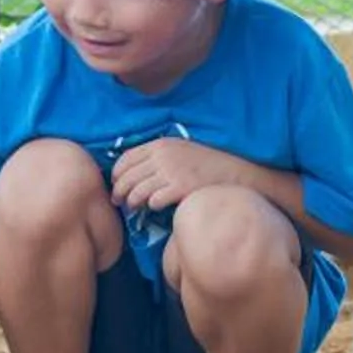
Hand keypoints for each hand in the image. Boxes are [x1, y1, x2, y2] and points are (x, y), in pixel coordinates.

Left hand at [108, 136, 251, 212]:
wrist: (237, 171)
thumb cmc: (207, 163)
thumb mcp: (180, 150)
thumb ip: (158, 157)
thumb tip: (133, 172)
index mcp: (160, 144)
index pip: (125, 159)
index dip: (116, 175)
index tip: (115, 184)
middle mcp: (163, 156)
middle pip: (127, 177)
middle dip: (119, 192)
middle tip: (119, 202)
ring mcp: (172, 171)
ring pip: (137, 191)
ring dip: (132, 202)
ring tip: (133, 208)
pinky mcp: (181, 187)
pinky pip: (154, 200)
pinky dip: (151, 205)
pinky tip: (155, 207)